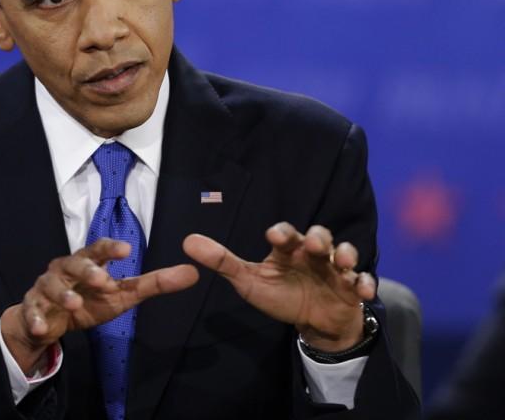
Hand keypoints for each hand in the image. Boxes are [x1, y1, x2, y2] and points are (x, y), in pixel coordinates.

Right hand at [1, 237, 198, 372]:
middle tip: (102, 279)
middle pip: (74, 262)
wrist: (49, 321)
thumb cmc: (89, 299)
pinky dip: (36, 318)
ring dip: (63, 294)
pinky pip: (32, 311)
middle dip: (86, 270)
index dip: (111, 248)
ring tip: (75, 304)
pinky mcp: (32, 307)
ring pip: (52, 285)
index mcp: (88, 262)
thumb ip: (154, 284)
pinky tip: (43, 328)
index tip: (126, 250)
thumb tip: (192, 273)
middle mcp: (65, 269)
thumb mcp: (122, 294)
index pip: (99, 249)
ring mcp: (46, 287)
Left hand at [183, 223, 375, 351]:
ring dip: (346, 254)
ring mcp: (335, 269)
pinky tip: (363, 289)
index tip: (274, 236)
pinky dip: (366, 283)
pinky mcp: (352, 288)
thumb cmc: (280, 294)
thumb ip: (222, 262)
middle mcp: (314, 253)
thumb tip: (187, 242)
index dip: (282, 233)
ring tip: (343, 262)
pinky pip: (364, 282)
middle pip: (320, 236)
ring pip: (345, 254)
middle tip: (315, 244)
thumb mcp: (250, 281)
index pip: (285, 233)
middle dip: (320, 237)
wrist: (312, 320)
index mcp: (289, 249)